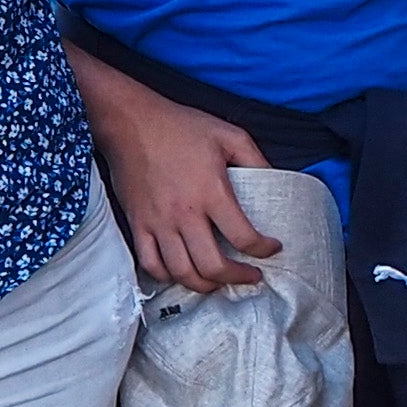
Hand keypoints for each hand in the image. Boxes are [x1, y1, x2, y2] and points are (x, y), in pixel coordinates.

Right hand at [102, 74, 281, 291]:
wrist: (130, 121)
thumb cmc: (180, 126)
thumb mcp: (228, 135)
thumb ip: (256, 159)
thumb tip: (276, 180)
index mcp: (211, 192)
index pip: (244, 237)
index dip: (263, 249)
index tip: (272, 248)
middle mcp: (185, 213)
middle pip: (213, 265)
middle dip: (237, 278)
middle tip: (251, 276)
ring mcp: (158, 222)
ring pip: (182, 272)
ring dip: (205, 284)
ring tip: (219, 281)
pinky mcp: (137, 224)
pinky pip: (150, 263)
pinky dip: (167, 276)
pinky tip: (181, 272)